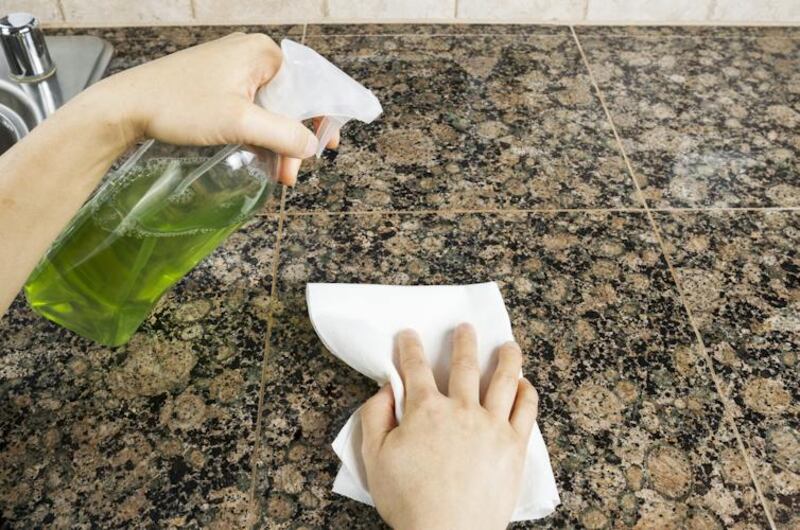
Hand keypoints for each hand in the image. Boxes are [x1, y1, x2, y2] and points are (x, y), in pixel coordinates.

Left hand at [85, 32, 337, 184]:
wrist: (127, 107)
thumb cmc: (179, 106)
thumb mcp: (239, 123)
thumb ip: (284, 134)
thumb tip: (312, 147)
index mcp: (263, 53)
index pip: (310, 86)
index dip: (321, 119)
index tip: (325, 148)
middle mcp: (253, 56)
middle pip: (292, 102)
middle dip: (294, 140)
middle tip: (290, 174)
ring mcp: (236, 70)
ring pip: (273, 111)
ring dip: (277, 143)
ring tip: (276, 173)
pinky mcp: (221, 85)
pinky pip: (254, 111)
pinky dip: (260, 135)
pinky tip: (261, 159)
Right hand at [360, 324, 538, 529]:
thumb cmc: (409, 501)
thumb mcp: (374, 459)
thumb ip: (375, 418)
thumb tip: (385, 391)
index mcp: (425, 410)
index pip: (416, 368)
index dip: (409, 347)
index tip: (409, 335)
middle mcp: (461, 409)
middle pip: (464, 364)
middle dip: (463, 341)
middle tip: (464, 328)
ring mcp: (492, 425)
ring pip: (504, 379)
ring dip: (506, 357)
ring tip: (508, 345)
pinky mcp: (514, 445)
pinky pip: (526, 409)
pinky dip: (526, 391)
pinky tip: (524, 384)